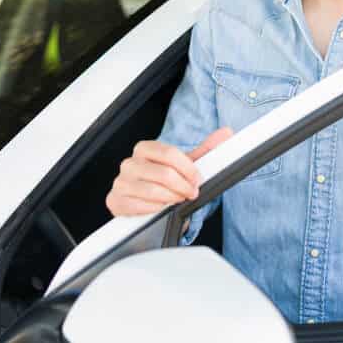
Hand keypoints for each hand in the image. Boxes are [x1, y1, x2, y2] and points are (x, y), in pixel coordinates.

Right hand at [105, 127, 233, 215]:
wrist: (147, 203)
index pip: (169, 153)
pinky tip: (160, 209)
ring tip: (177, 201)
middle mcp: (129, 163)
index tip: (197, 179)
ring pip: (152, 191)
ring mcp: (121, 182)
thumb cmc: (165, 182)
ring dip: (171, 199)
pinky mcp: (115, 201)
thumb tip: (226, 133)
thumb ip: (206, 149)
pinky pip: (139, 206)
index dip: (188, 169)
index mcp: (144, 149)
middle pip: (163, 173)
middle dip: (182, 186)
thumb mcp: (185, 165)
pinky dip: (155, 209)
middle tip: (190, 193)